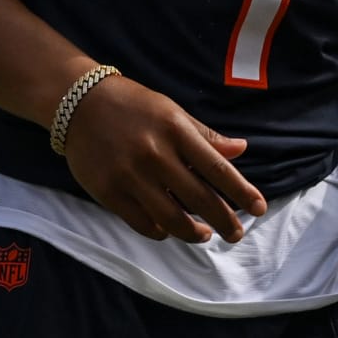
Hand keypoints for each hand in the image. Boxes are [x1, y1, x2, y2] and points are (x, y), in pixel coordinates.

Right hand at [63, 73, 266, 243]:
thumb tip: (240, 150)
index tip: (258, 208)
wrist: (79, 102)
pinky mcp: (108, 192)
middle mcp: (155, 154)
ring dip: (193, 232)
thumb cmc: (133, 105)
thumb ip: (205, 136)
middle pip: (199, 198)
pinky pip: (141, 222)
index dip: (241, 192)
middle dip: (224, 220)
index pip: (217, 169)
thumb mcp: (172, 112)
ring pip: (171, 218)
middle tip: (237, 233)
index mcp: (176, 131)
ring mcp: (130, 176)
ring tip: (204, 235)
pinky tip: (170, 231)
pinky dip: (160, 231)